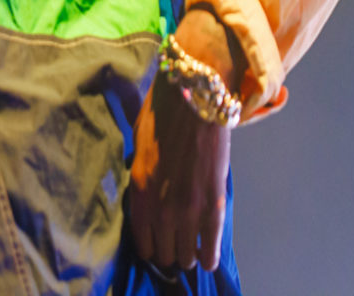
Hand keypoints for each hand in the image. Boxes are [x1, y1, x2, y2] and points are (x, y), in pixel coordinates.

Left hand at [128, 7, 242, 272]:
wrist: (195, 96)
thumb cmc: (162, 113)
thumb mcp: (140, 145)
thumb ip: (143, 175)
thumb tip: (147, 195)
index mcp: (140, 187)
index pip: (141, 238)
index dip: (148, 246)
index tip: (152, 246)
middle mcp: (163, 205)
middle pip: (164, 250)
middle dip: (167, 250)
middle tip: (171, 245)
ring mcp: (190, 207)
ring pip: (186, 252)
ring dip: (186, 253)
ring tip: (187, 250)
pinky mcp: (214, 202)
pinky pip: (211, 243)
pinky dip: (208, 254)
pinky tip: (206, 259)